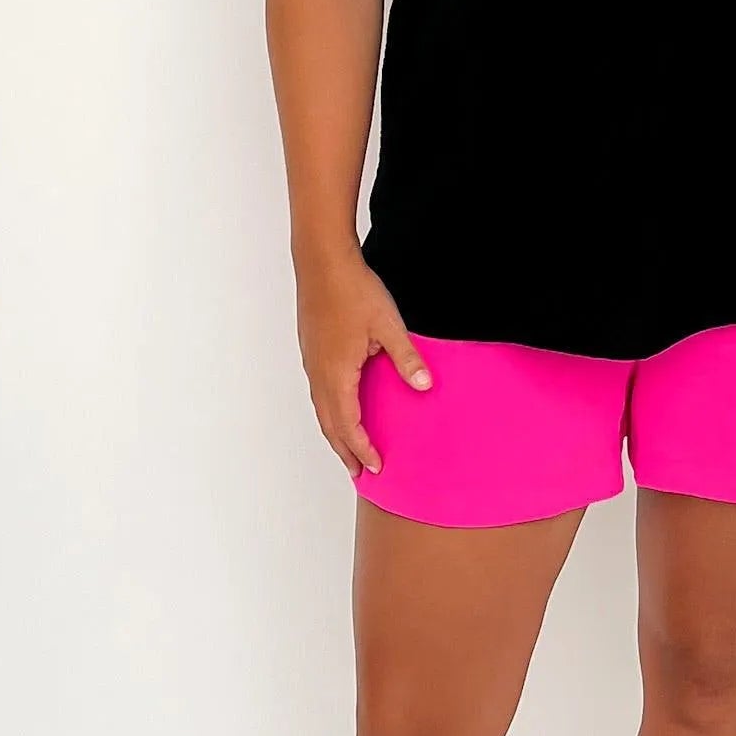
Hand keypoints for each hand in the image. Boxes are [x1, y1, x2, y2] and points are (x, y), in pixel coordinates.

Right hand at [294, 248, 433, 478]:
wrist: (322, 262)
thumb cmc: (354, 291)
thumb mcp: (388, 325)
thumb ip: (406, 357)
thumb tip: (424, 385)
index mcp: (337, 374)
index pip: (349, 424)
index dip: (362, 448)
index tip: (376, 467)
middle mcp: (319, 374)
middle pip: (329, 424)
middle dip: (345, 451)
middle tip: (359, 473)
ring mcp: (312, 361)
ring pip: (321, 409)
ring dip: (335, 432)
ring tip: (348, 448)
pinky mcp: (311, 349)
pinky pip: (319, 392)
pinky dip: (330, 411)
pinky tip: (340, 406)